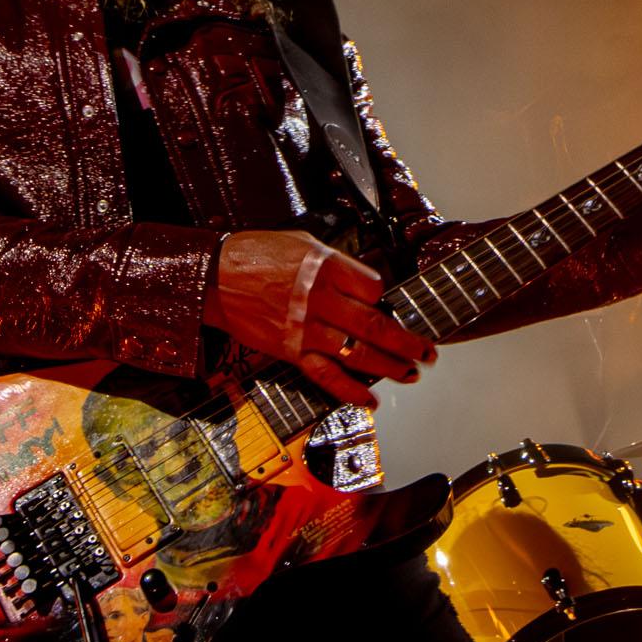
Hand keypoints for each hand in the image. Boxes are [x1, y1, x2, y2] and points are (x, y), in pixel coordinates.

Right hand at [207, 229, 434, 406]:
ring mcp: (306, 329)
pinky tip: (369, 400)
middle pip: (377, 325)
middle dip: (407, 342)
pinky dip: (350, 391)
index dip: (385, 297)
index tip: (386, 304)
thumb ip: (335, 262)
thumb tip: (364, 283)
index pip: (375, 288)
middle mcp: (320, 299)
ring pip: (358, 354)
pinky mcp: (290, 351)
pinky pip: (326, 376)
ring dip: (390, 367)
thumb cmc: (255, 254)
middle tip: (428, 352)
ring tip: (411, 373)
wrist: (213, 277)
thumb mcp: (302, 242)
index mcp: (325, 267)